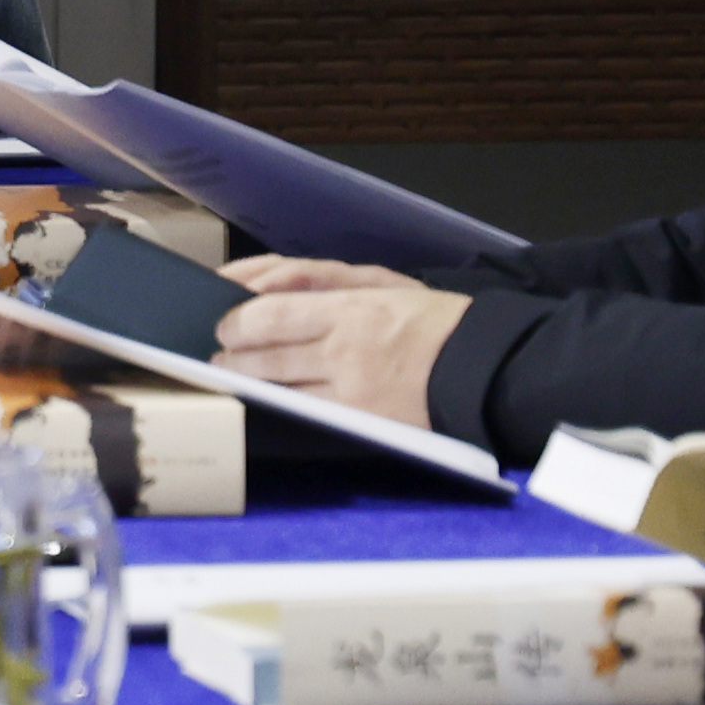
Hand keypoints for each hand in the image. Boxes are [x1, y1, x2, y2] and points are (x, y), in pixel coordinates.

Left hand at [213, 255, 471, 427]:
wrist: (485, 369)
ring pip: (280, 389)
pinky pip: (307, 413)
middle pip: (266, 357)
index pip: (270, 315)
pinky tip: (271, 398)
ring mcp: (351, 393)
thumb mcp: (380, 283)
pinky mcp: (362, 422)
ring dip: (249, 382)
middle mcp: (344, 352)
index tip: (225, 323)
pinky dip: (282, 404)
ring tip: (235, 374)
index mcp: (350, 309)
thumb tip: (266, 287)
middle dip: (234, 355)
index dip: (237, 321)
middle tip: (220, 353)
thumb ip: (322, 282)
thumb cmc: (433, 320)